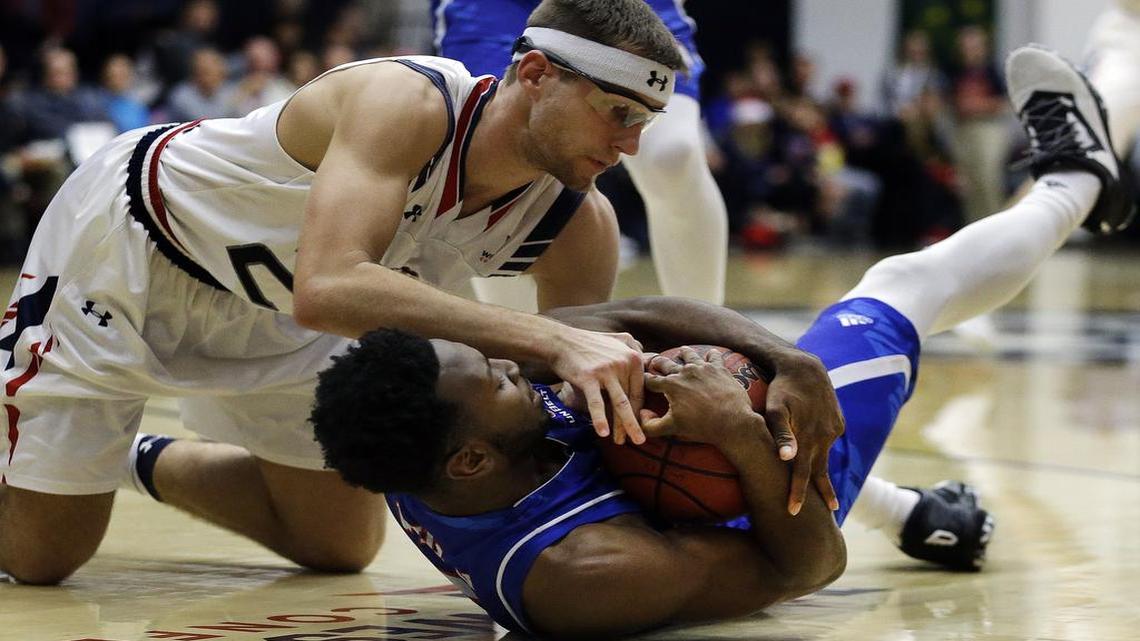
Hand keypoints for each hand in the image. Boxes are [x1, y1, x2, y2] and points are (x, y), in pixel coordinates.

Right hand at [550, 328, 645, 443]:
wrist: (561, 340)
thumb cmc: (587, 342)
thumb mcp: (616, 338)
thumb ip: (632, 346)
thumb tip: (644, 355)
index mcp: (633, 357)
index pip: (640, 390)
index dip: (639, 410)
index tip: (639, 425)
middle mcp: (624, 363)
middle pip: (631, 400)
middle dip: (633, 423)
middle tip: (638, 441)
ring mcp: (607, 371)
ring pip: (620, 404)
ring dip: (623, 426)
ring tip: (624, 442)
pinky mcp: (589, 378)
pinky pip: (597, 403)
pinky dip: (600, 419)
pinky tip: (603, 433)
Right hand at [641, 347, 758, 443]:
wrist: (732, 422)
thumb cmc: (701, 426)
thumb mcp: (672, 429)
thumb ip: (650, 425)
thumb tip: (640, 415)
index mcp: (670, 385)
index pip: (651, 379)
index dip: (644, 379)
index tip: (640, 377)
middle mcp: (685, 372)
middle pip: (667, 363)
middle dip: (659, 363)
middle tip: (655, 362)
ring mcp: (703, 368)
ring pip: (689, 355)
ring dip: (684, 353)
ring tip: (682, 351)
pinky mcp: (719, 369)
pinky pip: (714, 356)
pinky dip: (711, 355)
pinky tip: (710, 354)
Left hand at [763, 351, 843, 514]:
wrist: (806, 367)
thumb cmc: (781, 388)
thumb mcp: (775, 408)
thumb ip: (781, 433)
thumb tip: (786, 458)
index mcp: (808, 438)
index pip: (802, 473)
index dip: (797, 493)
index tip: (792, 513)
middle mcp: (824, 437)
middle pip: (820, 471)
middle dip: (821, 493)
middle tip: (826, 516)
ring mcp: (833, 430)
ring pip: (825, 456)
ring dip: (824, 474)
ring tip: (827, 497)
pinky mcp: (838, 422)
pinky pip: (829, 441)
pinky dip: (824, 451)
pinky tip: (819, 457)